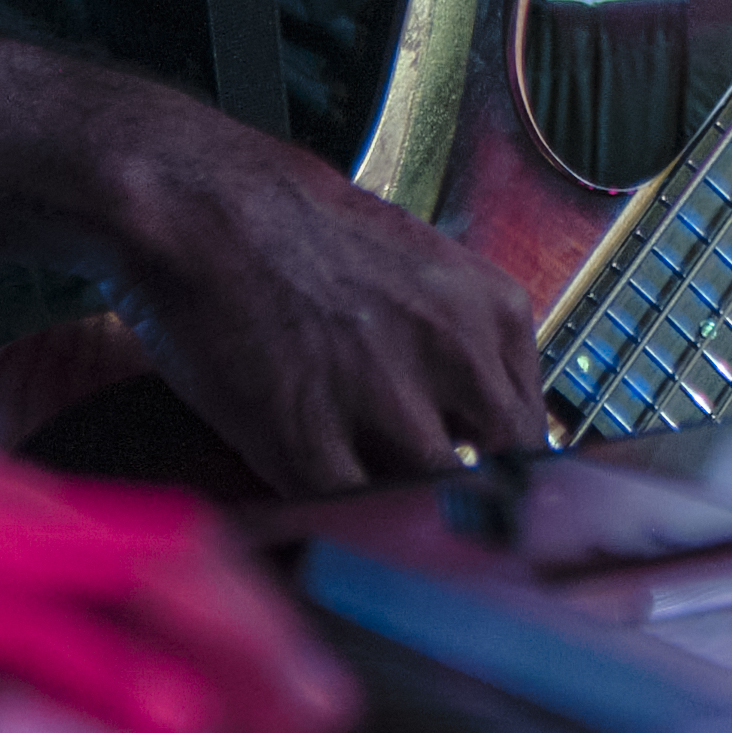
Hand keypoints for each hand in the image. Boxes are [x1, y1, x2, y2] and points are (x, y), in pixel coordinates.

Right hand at [90, 96, 553, 492]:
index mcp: (491, 309)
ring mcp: (384, 401)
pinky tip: (321, 516)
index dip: (501, 471)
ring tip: (368, 515)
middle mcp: (454, 354)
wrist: (201, 204)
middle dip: (463, 503)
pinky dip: (336, 528)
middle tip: (427, 517)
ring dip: (398, 516)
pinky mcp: (307, 440)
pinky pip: (347, 517)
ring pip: (427, 502)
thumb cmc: (294, 226)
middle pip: (495, 474)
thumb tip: (475, 424)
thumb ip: (459, 343)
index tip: (480, 492)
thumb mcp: (420, 267)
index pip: (531, 430)